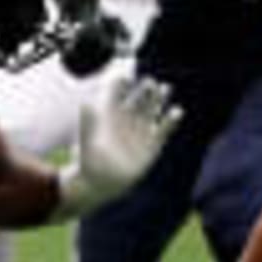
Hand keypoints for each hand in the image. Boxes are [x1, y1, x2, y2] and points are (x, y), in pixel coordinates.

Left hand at [55, 75, 181, 218]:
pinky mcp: (153, 145)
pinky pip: (164, 129)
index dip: (122, 85)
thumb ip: (88, 122)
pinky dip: (171, 120)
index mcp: (111, 115)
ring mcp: (141, 131)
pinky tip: (176, 111)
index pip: (118, 94)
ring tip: (165, 89)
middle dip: (146, 89)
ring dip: (159, 99)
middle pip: (139, 98)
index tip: (126, 78)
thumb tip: (85, 103)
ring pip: (153, 110)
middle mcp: (127, 120)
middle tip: (150, 82)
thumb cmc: (90, 161)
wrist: (100, 183)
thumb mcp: (87, 141)